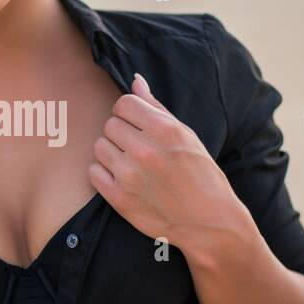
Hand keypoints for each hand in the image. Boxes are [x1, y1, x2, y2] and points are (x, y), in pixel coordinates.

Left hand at [88, 72, 245, 251]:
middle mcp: (146, 151)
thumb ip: (157, 108)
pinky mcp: (119, 199)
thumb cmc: (201, 175)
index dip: (128, 113)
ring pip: (99, 147)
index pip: (124, 104)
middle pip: (110, 124)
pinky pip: (93, 173)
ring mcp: (130, 176)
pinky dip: (104, 174)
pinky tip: (124, 179)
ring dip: (111, 153)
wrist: (209, 222)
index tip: (138, 125)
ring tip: (132, 164)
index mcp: (165, 130)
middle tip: (137, 147)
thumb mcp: (187, 136)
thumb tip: (135, 81)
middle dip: (121, 133)